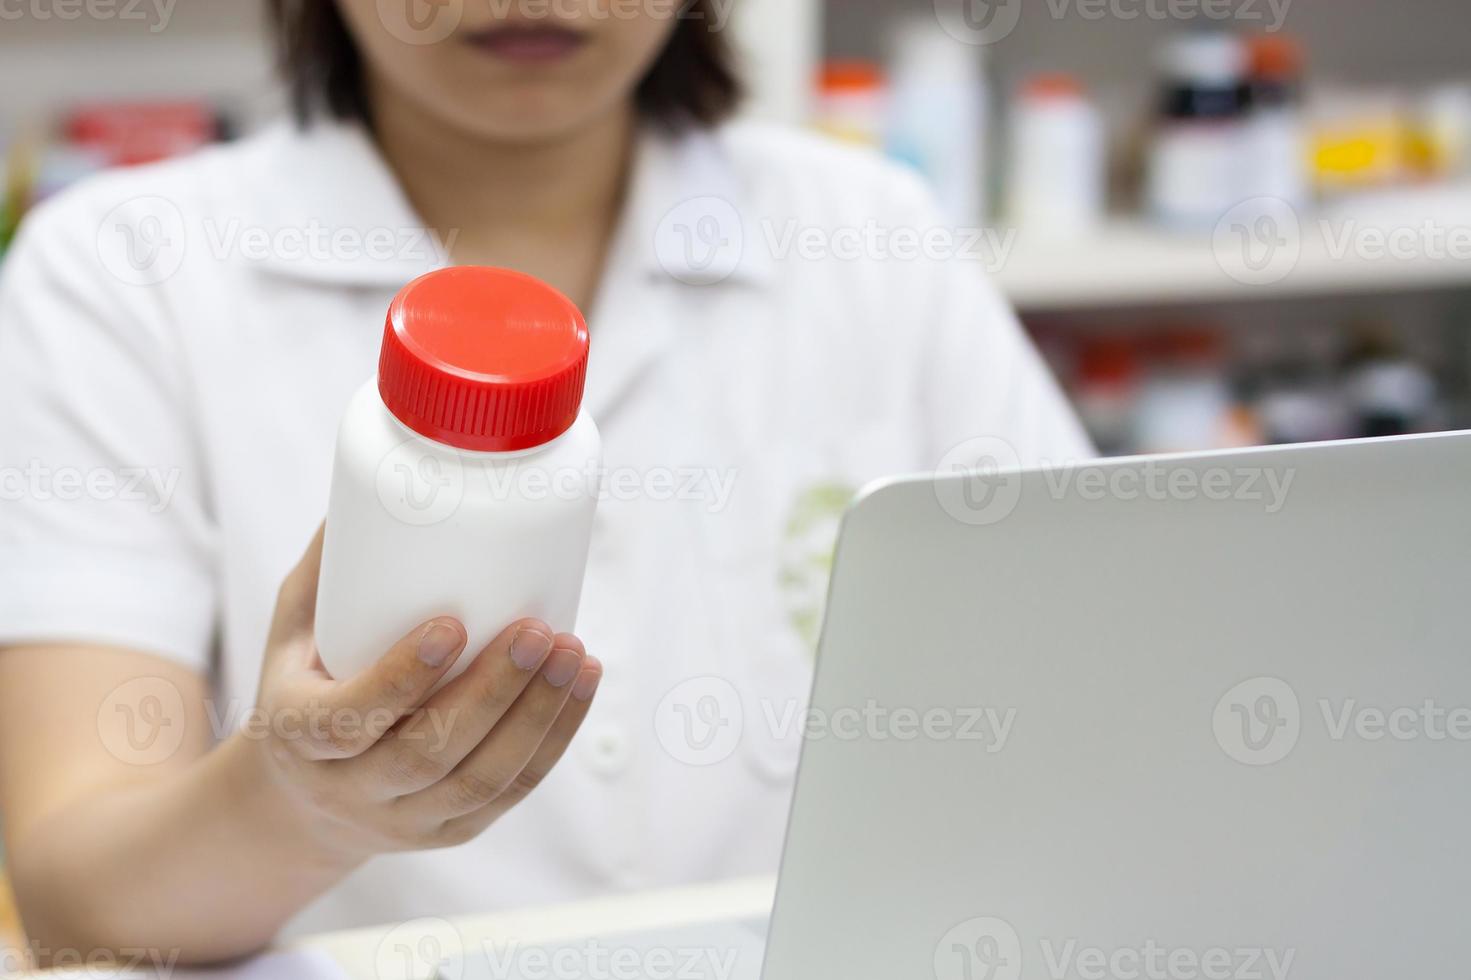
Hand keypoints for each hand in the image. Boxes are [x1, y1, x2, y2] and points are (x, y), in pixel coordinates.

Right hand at [246, 526, 601, 861]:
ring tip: (573, 652)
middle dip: (493, 690)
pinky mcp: (451, 832)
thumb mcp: (292, 628)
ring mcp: (404, 820)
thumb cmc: (305, 684)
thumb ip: (333, 565)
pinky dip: (554, 738)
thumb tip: (383, 477)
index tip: (452, 623)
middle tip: (537, 629)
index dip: (402, 678)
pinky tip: (580, 683)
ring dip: (537, 714)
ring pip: (481, 780)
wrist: (300, 799)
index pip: (347, 719)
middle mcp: (349, 790)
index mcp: (299, 736)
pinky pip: (511, 793)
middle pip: (429, 752)